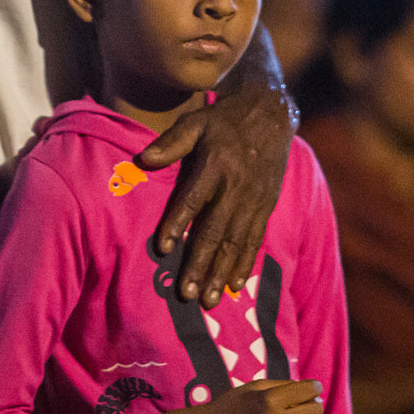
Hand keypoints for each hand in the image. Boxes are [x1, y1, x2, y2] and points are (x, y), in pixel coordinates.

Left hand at [138, 81, 294, 307]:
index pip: (193, 199)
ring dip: (221, 273)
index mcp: (216, 164)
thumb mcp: (196, 121)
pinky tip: (233, 285)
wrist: (270, 113)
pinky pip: (254, 239)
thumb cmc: (223, 119)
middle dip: (201, 264)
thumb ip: (171, 142)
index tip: (162, 248)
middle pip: (216, 230)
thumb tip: (143, 159)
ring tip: (207, 300)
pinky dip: (244, 264)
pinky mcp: (266, 206)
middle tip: (187, 294)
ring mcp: (254, 199)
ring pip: (236, 242)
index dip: (177, 223)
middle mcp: (236, 186)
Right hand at [160, 379, 323, 413]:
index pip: (308, 391)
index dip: (313, 387)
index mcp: (271, 399)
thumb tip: (310, 390)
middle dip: (312, 404)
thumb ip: (283, 386)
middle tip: (304, 404)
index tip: (313, 388)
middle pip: (314, 411)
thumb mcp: (255, 386)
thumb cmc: (232, 404)